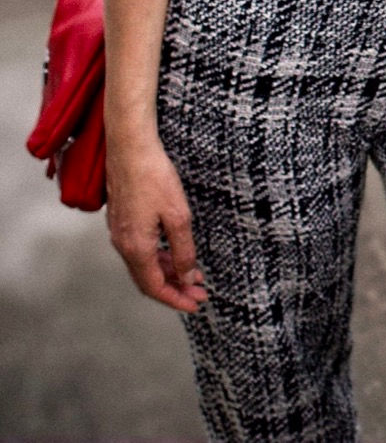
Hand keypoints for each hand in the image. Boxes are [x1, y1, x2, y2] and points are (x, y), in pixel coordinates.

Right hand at [105, 134, 207, 313]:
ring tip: (193, 274)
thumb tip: (187, 279)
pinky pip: (140, 249)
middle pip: (148, 280)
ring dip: (168, 272)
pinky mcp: (121, 219)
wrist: (130, 147)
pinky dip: (159, 257)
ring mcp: (119, 232)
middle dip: (175, 289)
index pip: (155, 287)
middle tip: (200, 292)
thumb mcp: (178, 216)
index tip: (197, 304)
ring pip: (144, 264)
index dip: (176, 300)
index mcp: (136, 248)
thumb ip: (183, 251)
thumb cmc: (155, 177)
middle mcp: (123, 245)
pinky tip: (174, 252)